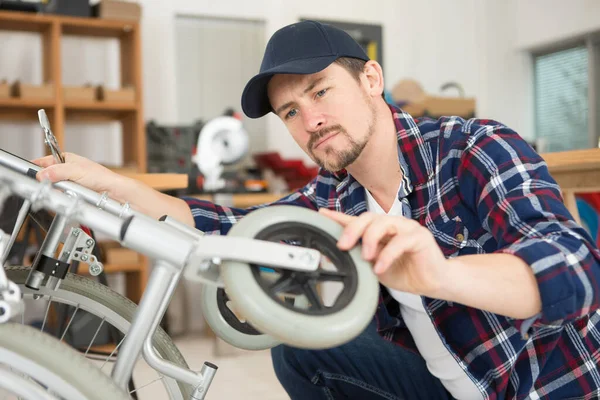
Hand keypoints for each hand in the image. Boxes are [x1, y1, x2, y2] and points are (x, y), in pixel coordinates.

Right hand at [32, 152, 127, 198]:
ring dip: (55, 190)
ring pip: (52, 187)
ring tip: (64, 190)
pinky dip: (61, 197)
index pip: (44, 161)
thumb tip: (42, 174)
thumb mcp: (76, 171)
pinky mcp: (71, 193)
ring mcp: (69, 182)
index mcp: (66, 159)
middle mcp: (66, 170)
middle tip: (49, 184)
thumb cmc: (101, 177)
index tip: (29, 173)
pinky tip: (66, 197)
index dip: (36, 167)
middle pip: (46, 176)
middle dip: (46, 181)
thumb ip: (57, 172)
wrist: (113, 192)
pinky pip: (59, 196)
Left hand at [319, 208, 447, 295]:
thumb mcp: (375, 266)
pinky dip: (388, 255)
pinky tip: (380, 267)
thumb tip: (339, 254)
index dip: (338, 216)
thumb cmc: (406, 272)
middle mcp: (392, 225)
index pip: (356, 220)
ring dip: (370, 239)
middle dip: (352, 230)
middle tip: (343, 245)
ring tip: (366, 258)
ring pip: (383, 223)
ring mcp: (407, 228)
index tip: (321, 214)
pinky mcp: (420, 237)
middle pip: (368, 217)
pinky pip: (401, 241)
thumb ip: (360, 257)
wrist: (434, 282)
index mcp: (380, 231)